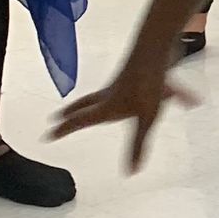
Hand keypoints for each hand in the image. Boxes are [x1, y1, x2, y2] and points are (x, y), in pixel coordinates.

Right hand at [50, 54, 199, 170]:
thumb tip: (131, 171)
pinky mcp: (137, 73)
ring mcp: (123, 81)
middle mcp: (110, 93)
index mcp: (107, 105)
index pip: (80, 120)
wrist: (156, 46)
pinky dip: (131, 93)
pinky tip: (171, 97)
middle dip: (73, 112)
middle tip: (58, 117)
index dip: (64, 129)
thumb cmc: (149, 83)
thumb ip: (139, 144)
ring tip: (89, 106)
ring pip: (103, 93)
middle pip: (86, 104)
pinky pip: (130, 86)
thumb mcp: (147, 118)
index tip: (47, 136)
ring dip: (92, 101)